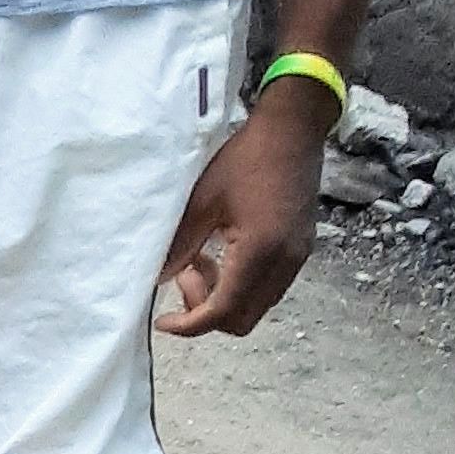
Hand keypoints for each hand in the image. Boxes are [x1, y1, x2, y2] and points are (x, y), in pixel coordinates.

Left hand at [156, 86, 326, 338]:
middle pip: (241, 321)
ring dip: (223, 298)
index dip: (189, 326)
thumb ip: (178, 247)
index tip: (163, 321)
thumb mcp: (202, 201)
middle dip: (206, 313)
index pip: (221, 312)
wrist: (294, 127)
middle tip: (184, 278)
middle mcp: (284, 262)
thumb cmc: (247, 156)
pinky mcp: (299, 249)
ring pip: (254, 306)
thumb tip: (155, 281)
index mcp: (260, 251)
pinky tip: (222, 254)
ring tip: (200, 262)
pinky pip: (267, 287)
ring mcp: (296, 257)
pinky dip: (241, 285)